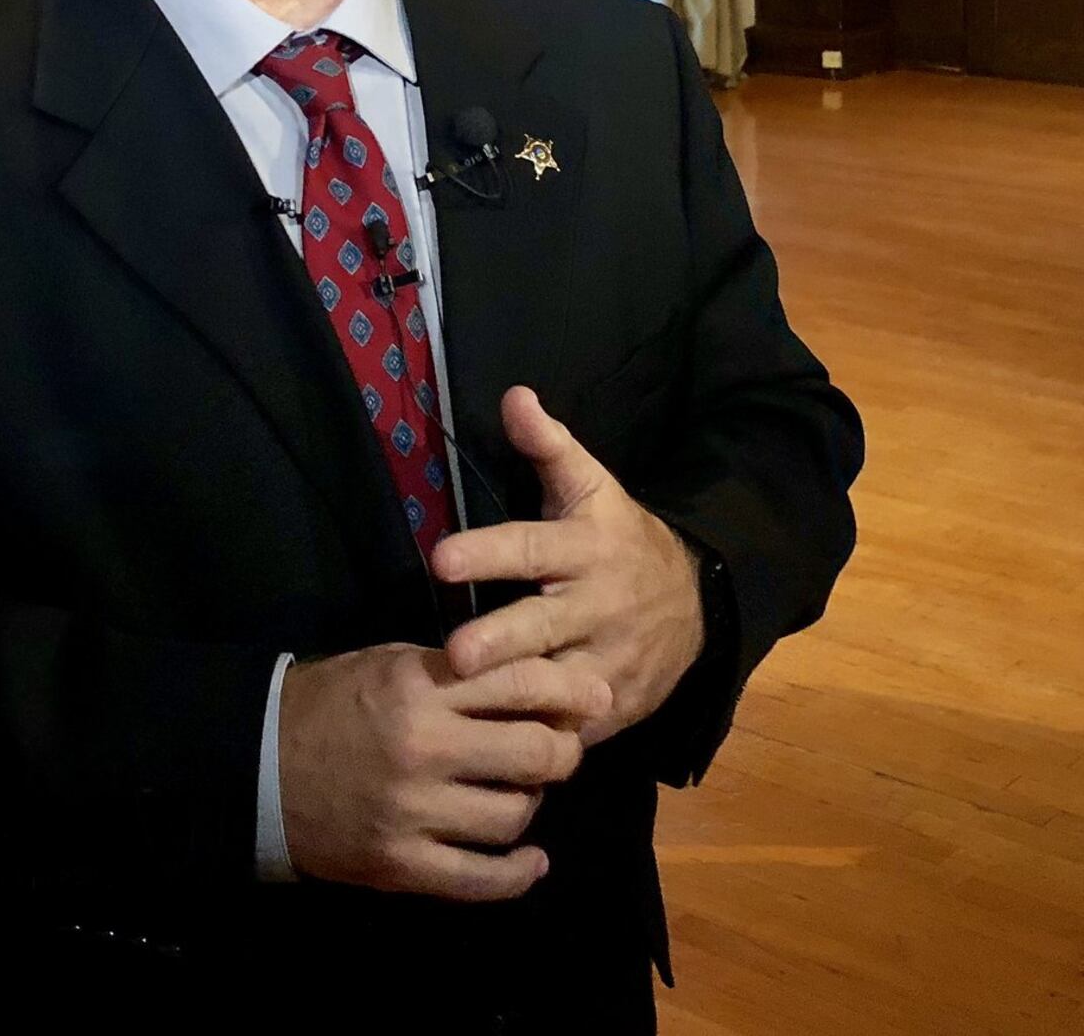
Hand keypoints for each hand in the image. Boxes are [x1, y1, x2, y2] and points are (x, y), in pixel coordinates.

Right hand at [277, 641, 611, 900]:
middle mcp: (424, 747)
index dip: (570, 690)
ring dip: (530, 804)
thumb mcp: (392, 663)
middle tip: (561, 749)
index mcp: (421, 687)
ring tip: (521, 792)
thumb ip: (457, 672)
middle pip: (535, 755)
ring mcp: (413, 812)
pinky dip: (516, 873)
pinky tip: (530, 861)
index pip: (520, 683)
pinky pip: (481, 879)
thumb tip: (534, 684)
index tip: (598, 695)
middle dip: (562, 751)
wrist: (259, 762)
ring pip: (514, 816)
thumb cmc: (333, 701)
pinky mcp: (401, 864)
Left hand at [429, 385, 705, 748]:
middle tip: (454, 655)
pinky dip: (542, 737)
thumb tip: (513, 395)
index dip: (487, 552)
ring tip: (464, 709)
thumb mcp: (591, 485)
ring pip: (558, 685)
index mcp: (584, 547)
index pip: (530, 547)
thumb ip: (548, 446)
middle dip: (499, 641)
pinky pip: (575, 727)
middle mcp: (597, 605)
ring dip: (514, 698)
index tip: (441, 558)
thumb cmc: (619, 537)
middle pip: (542, 626)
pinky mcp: (616, 705)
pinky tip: (497, 746)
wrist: (698, 603)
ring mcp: (609, 660)